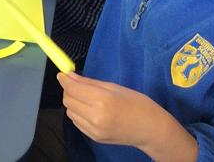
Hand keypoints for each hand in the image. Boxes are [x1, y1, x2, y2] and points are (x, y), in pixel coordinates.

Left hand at [59, 73, 173, 150]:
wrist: (151, 129)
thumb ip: (89, 82)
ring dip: (73, 102)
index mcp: (102, 100)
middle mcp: (95, 117)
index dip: (65, 80)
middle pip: (68, 100)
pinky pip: (77, 122)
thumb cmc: (137, 103)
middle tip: (77, 85)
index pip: (73, 89)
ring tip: (86, 98)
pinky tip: (90, 110)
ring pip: (70, 112)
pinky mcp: (94, 138)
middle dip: (69, 90)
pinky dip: (79, 114)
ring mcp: (94, 130)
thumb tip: (69, 76)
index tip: (62, 74)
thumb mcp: (114, 87)